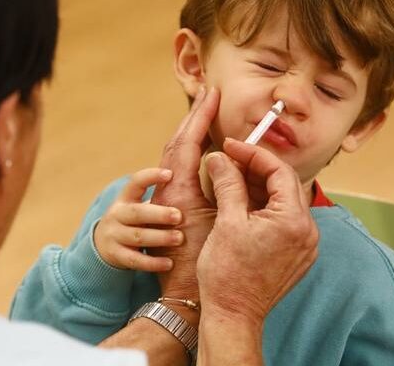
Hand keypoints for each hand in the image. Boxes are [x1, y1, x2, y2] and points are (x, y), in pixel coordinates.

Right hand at [94, 167, 183, 271]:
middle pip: (136, 212)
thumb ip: (160, 198)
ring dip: (159, 237)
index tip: (170, 174)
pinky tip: (169, 264)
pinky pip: (135, 260)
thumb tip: (190, 179)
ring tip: (179, 238)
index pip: (135, 182)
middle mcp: (117, 215)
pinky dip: (152, 263)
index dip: (151, 177)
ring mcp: (114, 235)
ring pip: (137, 236)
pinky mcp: (116, 255)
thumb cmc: (135, 222)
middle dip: (159, 214)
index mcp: (125, 198)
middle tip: (179, 216)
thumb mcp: (141, 207)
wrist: (104, 245)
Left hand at [148, 87, 219, 305]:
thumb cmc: (201, 267)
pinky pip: (183, 171)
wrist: (182, 300)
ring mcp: (169, 199)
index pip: (187, 143)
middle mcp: (167, 190)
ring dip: (192, 133)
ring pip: (177, 157)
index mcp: (177, 189)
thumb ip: (223, 187)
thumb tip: (226, 157)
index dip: (200, 116)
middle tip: (207, 93)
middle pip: (178, 144)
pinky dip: (194, 153)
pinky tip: (206, 150)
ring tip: (206, 112)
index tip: (211, 93)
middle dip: (194, 118)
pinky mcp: (175, 208)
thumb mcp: (219, 223)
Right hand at [198, 139, 318, 322]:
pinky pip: (284, 220)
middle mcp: (308, 231)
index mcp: (294, 220)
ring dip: (259, 187)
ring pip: (284, 201)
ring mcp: (305, 245)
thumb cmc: (227, 274)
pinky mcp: (297, 255)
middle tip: (228, 160)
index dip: (253, 154)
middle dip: (256, 168)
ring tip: (230, 179)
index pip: (279, 171)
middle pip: (285, 184)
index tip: (229, 146)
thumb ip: (228, 183)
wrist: (233, 315)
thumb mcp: (226, 221)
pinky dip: (264, 206)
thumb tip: (220, 157)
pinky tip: (241, 202)